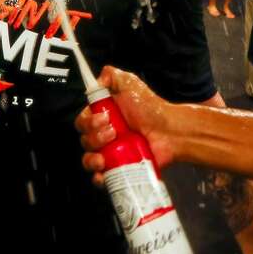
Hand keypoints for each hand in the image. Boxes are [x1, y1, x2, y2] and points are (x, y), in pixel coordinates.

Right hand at [76, 66, 174, 186]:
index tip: (105, 118)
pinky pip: (101, 178)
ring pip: (88, 160)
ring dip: (92, 159)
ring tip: (105, 156)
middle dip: (94, 137)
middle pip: (84, 140)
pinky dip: (98, 178)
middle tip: (114, 132)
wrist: (170, 130)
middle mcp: (104, 136)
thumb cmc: (150, 107)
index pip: (82, 122)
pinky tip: (103, 174)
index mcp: (103, 117)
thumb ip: (111, 75)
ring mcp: (111, 154)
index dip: (88, 122)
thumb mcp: (129, 83)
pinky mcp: (120, 169)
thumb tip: (96, 80)